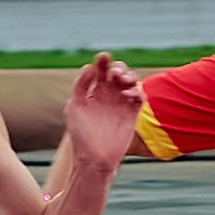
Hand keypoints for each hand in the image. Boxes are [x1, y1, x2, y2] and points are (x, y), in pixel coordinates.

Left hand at [61, 51, 144, 172]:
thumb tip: (88, 67)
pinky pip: (140, 96)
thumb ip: (80, 86)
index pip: (100, 70)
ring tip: (122, 80)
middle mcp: (109, 95)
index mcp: (93, 91)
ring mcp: (121, 103)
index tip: (103, 57)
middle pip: (118, 72)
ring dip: (129, 76)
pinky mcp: (132, 113)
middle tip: (115, 73)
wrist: (94, 158)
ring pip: (131, 81)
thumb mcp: (75, 107)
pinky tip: (127, 94)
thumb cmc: (81, 134)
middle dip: (119, 67)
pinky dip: (136, 91)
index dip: (103, 61)